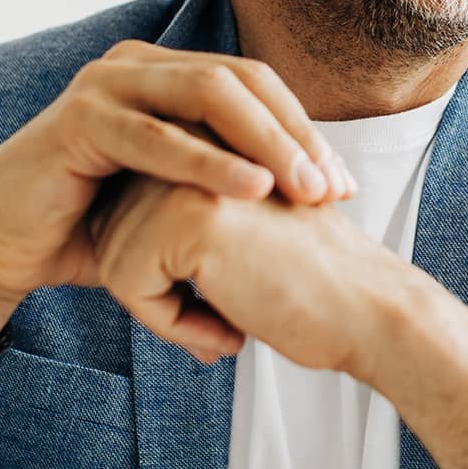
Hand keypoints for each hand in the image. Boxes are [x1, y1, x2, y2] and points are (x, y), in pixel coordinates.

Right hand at [0, 41, 360, 317]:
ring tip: (305, 188)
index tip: (346, 188)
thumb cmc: (90, 228)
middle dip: (297, 135)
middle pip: (243, 82)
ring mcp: (106, 83)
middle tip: (335, 189)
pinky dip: (210, 162)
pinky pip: (157, 136)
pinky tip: (252, 188)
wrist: (0, 250)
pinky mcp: (79, 118)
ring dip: (266, 142)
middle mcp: (138, 65)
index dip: (307, 130)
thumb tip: (309, 197)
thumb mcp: (172, 199)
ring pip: (209, 96)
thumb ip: (227, 182)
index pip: (257, 86)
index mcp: (164, 75)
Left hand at [83, 171, 414, 371]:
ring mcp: (192, 173)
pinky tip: (226, 330)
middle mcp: (197, 142)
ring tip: (225, 321)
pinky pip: (127, 283)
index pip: (126, 206)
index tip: (216, 295)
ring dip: (159, 309)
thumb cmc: (307, 283)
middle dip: (153, 288)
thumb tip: (98, 238)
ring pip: (112, 257)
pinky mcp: (189, 214)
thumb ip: (178, 213)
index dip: (157, 266)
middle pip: (111, 230)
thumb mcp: (235, 229)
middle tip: (218, 318)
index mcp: (209, 138)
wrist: (369, 312)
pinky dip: (167, 323)